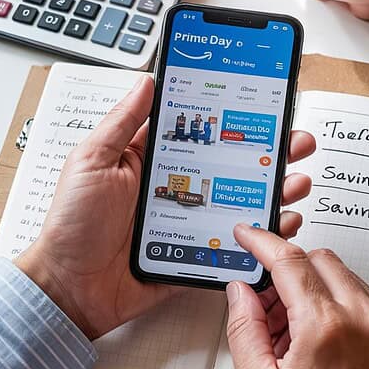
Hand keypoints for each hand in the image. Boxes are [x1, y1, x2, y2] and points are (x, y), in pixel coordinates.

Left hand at [15, 76, 314, 340]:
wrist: (70, 287)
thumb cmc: (73, 224)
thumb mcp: (92, 161)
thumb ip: (123, 122)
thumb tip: (148, 81)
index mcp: (154, 160)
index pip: (202, 131)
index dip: (233, 117)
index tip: (265, 104)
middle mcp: (178, 187)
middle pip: (234, 164)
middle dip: (270, 152)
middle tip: (298, 142)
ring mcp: (191, 221)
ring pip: (243, 201)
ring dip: (276, 190)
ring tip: (297, 181)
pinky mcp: (197, 255)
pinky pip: (237, 244)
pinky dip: (264, 235)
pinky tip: (284, 224)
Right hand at [226, 227, 368, 368]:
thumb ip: (244, 328)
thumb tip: (241, 291)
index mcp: (325, 329)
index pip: (289, 262)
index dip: (262, 242)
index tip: (248, 235)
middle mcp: (364, 319)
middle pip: (320, 261)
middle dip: (289, 271)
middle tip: (268, 305)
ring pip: (345, 277)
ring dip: (316, 288)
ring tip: (296, 333)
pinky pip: (367, 300)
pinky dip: (342, 305)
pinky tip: (323, 339)